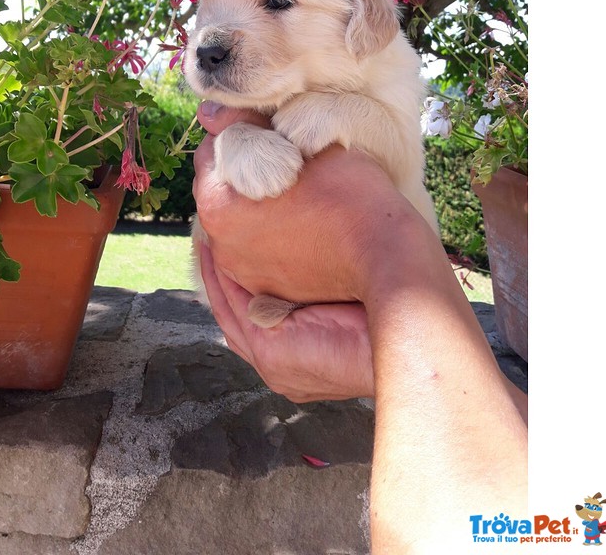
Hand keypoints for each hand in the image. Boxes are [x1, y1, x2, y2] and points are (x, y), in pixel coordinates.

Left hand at [192, 101, 435, 306]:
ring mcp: (240, 272)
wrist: (389, 265)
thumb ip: (250, 125)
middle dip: (244, 169)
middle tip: (282, 157)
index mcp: (219, 204)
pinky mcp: (262, 292)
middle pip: (221, 189)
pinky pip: (254, 251)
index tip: (271, 130)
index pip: (214, 150)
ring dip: (253, 202)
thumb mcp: (306, 142)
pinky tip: (295, 223)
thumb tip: (213, 112)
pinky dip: (266, 235)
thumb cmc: (353, 197)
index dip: (243, 132)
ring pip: (236, 221)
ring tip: (293, 191)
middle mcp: (219, 244)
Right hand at [198, 242, 373, 401]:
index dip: (242, 285)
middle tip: (211, 243)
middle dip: (221, 279)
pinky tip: (215, 250)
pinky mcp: (267, 347)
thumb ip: (318, 291)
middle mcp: (278, 363)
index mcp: (296, 357)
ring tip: (208, 242)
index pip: (257, 319)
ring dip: (215, 275)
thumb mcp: (341, 302)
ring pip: (228, 309)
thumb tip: (311, 257)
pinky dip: (220, 277)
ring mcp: (269, 358)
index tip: (235, 251)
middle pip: (235, 316)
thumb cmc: (382, 319)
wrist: (397, 341)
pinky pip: (232, 305)